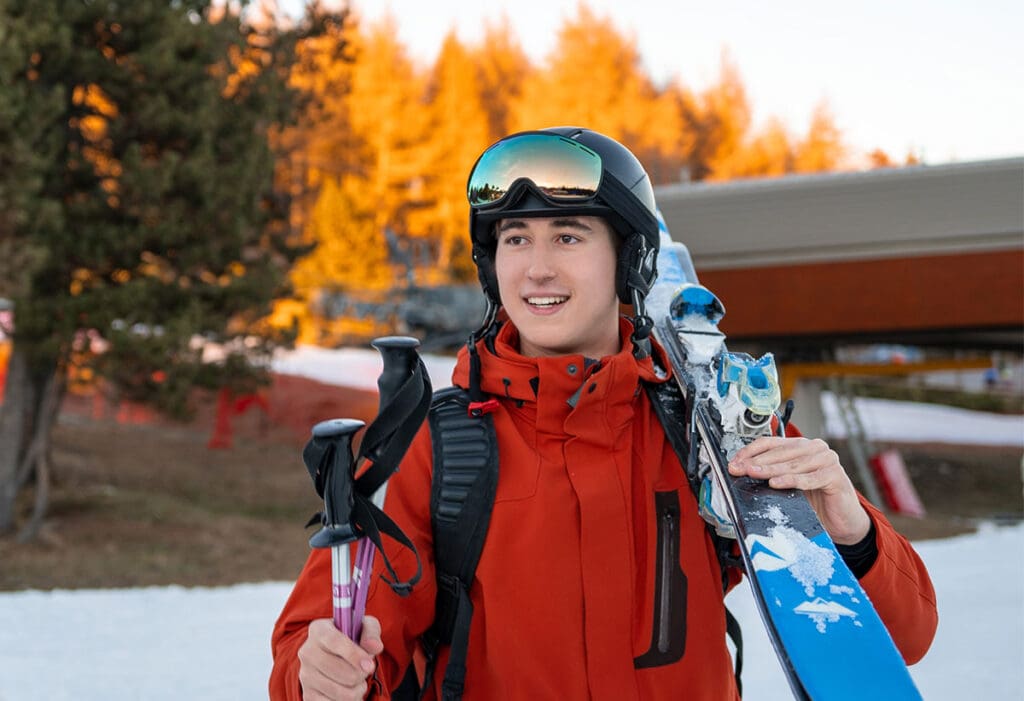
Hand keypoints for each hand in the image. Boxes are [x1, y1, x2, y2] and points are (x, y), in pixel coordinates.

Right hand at [297, 616, 383, 699]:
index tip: (370, 665)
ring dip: (358, 689)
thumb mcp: (364, 627)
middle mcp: (307, 652)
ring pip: (340, 692)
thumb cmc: (352, 637)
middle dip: (361, 673)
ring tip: (358, 679)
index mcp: (319, 630)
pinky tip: (349, 690)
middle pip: (339, 671)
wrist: (337, 654)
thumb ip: (371, 633)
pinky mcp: (308, 695)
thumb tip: (374, 647)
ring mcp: (305, 675)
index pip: (334, 641)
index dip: (353, 654)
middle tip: (365, 669)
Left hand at [727, 437, 871, 544]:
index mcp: (801, 446)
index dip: (750, 451)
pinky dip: (792, 481)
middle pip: (780, 452)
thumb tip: (742, 471)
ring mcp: (827, 459)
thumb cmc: (815, 500)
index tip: (735, 462)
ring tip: (754, 473)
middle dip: (756, 461)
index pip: (770, 443)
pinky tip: (778, 483)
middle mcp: (815, 448)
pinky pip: (810, 478)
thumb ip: (771, 475)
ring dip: (771, 469)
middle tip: (740, 468)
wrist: (842, 521)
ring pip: (793, 464)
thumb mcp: (788, 485)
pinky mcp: (835, 475)